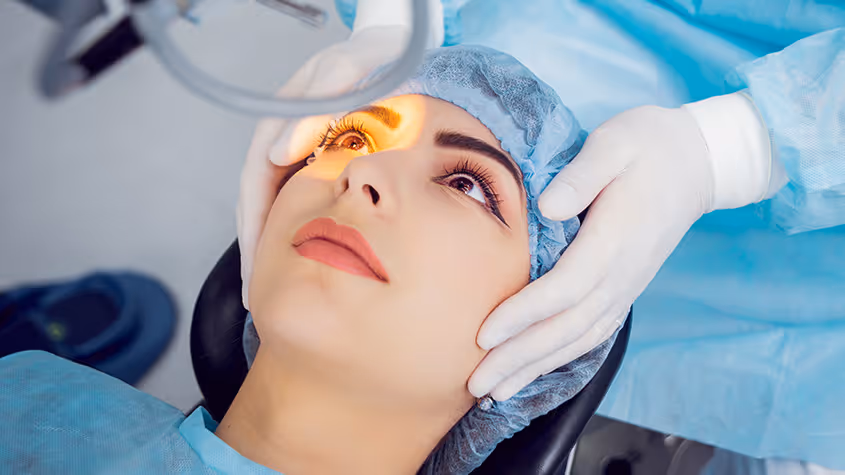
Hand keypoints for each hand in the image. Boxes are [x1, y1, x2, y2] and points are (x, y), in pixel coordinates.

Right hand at [237, 26, 410, 308]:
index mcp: (280, 121)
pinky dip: (295, 229)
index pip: (256, 184)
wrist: (389, 47)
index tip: (256, 268)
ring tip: (270, 290)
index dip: (255, 228)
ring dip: (271, 245)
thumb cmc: (371, 57)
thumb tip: (277, 154)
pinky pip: (297, 198)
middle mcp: (282, 137)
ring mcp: (297, 149)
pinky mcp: (315, 157)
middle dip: (255, 250)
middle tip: (253, 298)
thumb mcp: (346, 71)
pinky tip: (304, 258)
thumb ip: (315, 107)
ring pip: (275, 203)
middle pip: (257, 201)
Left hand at [468, 94, 776, 400]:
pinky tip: (535, 370)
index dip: (523, 315)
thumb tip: (546, 206)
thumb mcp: (616, 143)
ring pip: (578, 339)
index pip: (564, 289)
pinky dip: (560, 357)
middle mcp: (622, 273)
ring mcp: (627, 285)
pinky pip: (592, 332)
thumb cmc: (649, 146)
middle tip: (476, 383)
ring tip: (495, 391)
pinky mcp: (625, 287)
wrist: (699, 161)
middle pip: (566, 328)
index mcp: (615, 239)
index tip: (484, 334)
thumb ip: (582, 175)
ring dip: (535, 367)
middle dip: (518, 358)